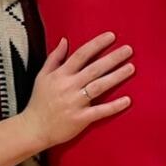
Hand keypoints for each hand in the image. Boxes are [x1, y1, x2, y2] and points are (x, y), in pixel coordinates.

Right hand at [23, 33, 133, 152]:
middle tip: (129, 50)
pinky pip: (100, 111)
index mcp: (60, 75)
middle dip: (112, 58)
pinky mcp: (80, 119)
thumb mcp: (42, 76)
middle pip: (94, 69)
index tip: (111, 36)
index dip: (97, 44)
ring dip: (116, 77)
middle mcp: (68, 86)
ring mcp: (75, 103)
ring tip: (131, 68)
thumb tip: (65, 40)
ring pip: (99, 86)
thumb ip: (54, 57)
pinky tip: (127, 100)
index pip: (81, 55)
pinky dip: (114, 106)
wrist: (33, 128)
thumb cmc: (39, 101)